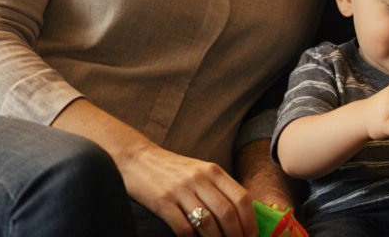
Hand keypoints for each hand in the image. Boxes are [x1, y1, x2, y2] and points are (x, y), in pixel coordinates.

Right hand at [122, 142, 256, 236]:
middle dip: (237, 236)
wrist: (138, 159)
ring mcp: (180, 190)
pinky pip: (183, 227)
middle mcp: (200, 178)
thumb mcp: (201, 172)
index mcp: (213, 171)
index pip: (242, 198)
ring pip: (208, 222)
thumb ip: (219, 189)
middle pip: (227, 213)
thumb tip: (242, 218)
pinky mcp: (161, 201)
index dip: (250, 222)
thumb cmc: (173, 170)